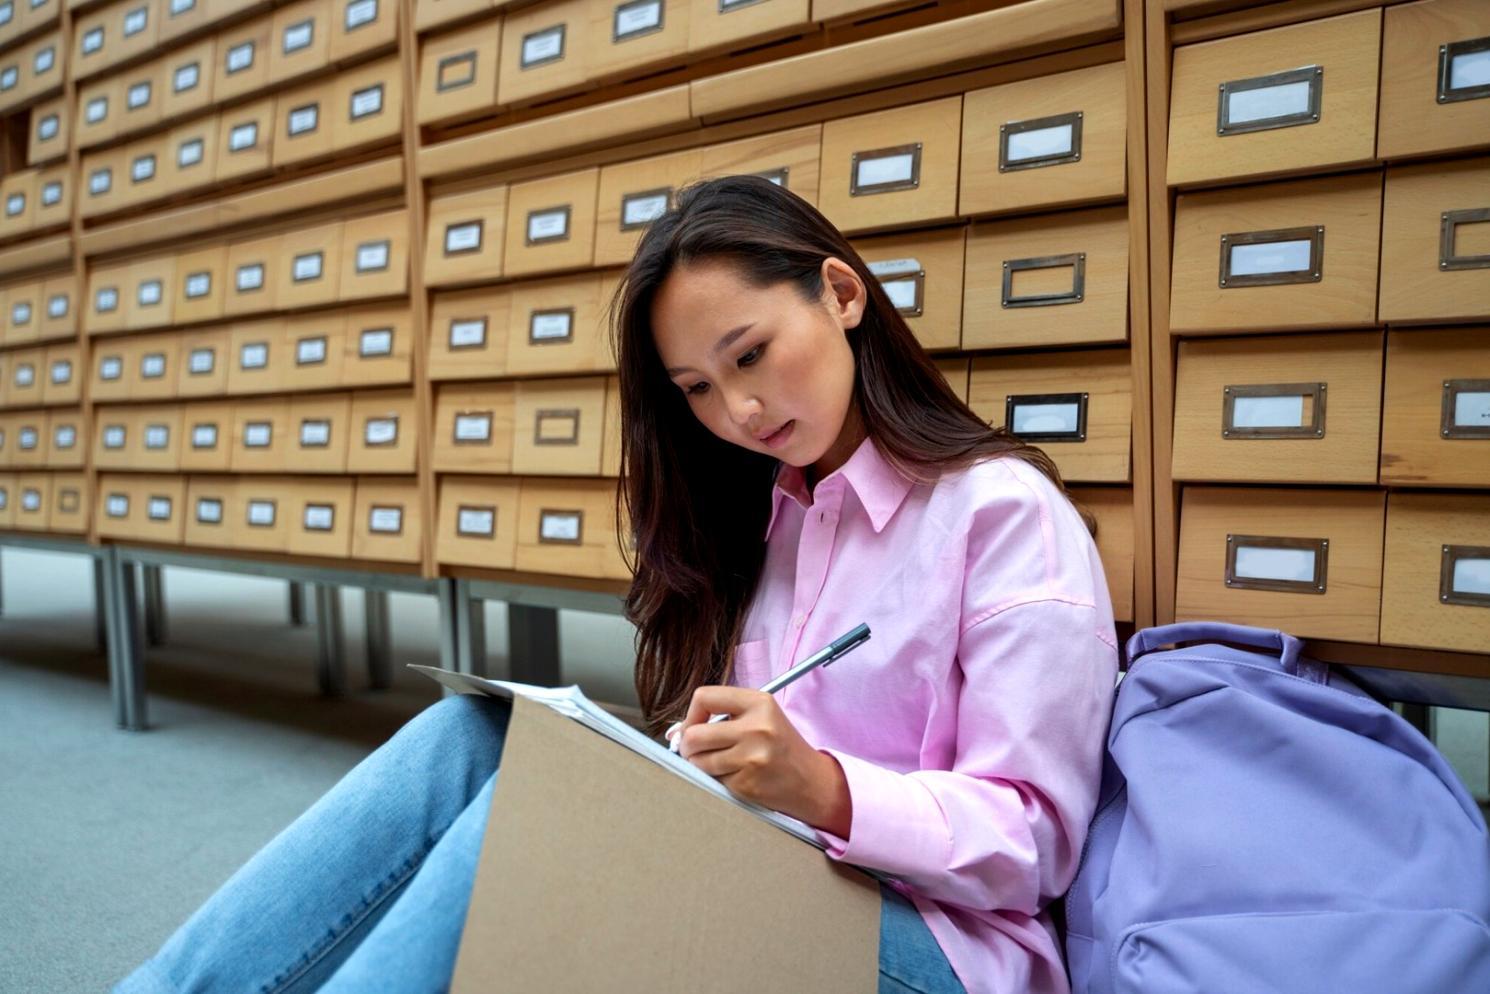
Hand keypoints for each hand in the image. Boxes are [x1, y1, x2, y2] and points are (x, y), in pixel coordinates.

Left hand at [670, 685, 851, 835]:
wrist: (812, 782)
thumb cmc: (782, 748)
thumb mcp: (761, 718)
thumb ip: (723, 717)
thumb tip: (676, 732)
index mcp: (759, 703)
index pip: (705, 697)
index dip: (691, 715)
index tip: (693, 726)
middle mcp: (756, 727)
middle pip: (694, 734)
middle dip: (688, 746)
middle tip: (697, 751)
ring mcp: (752, 757)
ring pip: (699, 761)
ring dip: (701, 766)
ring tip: (722, 764)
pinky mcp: (748, 783)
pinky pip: (714, 781)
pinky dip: (719, 781)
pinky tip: (738, 777)